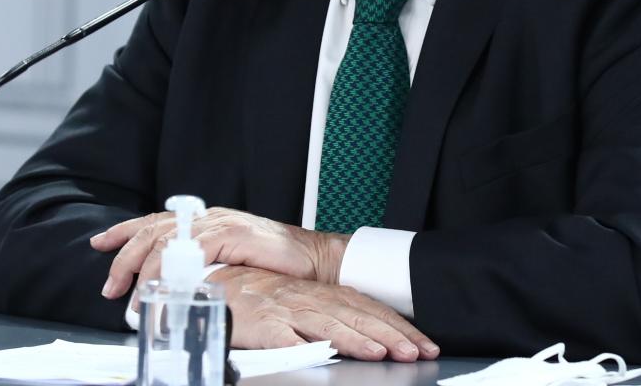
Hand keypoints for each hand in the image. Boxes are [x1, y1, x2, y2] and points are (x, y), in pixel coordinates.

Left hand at [90, 207, 347, 298]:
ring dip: (143, 272)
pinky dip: (173, 271)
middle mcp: (207, 218)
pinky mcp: (229, 235)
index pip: (156, 221)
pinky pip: (190, 252)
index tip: (100, 242)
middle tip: (111, 287)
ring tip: (134, 298)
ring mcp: (218, 224)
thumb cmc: (277, 264)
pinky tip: (164, 288)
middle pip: (152, 231)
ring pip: (165, 241)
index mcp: (205, 221)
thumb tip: (178, 283)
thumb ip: (206, 264)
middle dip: (125, 258)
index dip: (125, 231)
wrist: (314, 260)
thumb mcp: (232, 261)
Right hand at [214, 266, 437, 361]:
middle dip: (389, 335)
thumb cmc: (263, 296)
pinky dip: (303, 346)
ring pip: (327, 325)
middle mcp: (310, 300)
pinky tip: (321, 355)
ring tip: (378, 353)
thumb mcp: (304, 303)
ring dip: (355, 339)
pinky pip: (284, 337)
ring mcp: (287, 310)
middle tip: (415, 353)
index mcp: (324, 294)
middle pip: (356, 317)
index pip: (369, 309)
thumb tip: (368, 335)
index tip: (421, 344)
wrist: (218, 284)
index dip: (397, 326)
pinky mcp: (262, 323)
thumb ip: (332, 317)